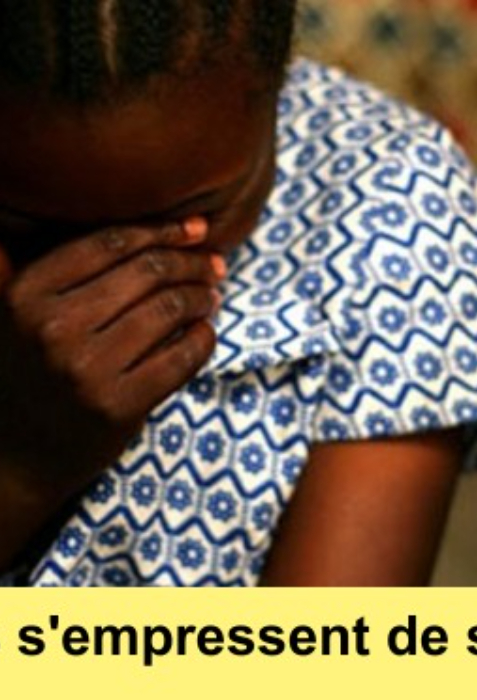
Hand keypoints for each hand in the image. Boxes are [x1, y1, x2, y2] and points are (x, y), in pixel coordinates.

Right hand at [0, 218, 222, 502]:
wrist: (14, 460)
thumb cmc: (32, 376)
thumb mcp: (25, 316)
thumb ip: (71, 275)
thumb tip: (159, 235)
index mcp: (24, 293)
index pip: (110, 242)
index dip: (164, 230)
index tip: (198, 229)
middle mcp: (52, 327)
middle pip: (148, 272)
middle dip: (192, 262)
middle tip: (214, 265)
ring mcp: (85, 370)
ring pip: (170, 309)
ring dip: (202, 297)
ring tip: (211, 296)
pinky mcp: (117, 406)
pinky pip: (182, 357)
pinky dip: (204, 338)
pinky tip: (205, 331)